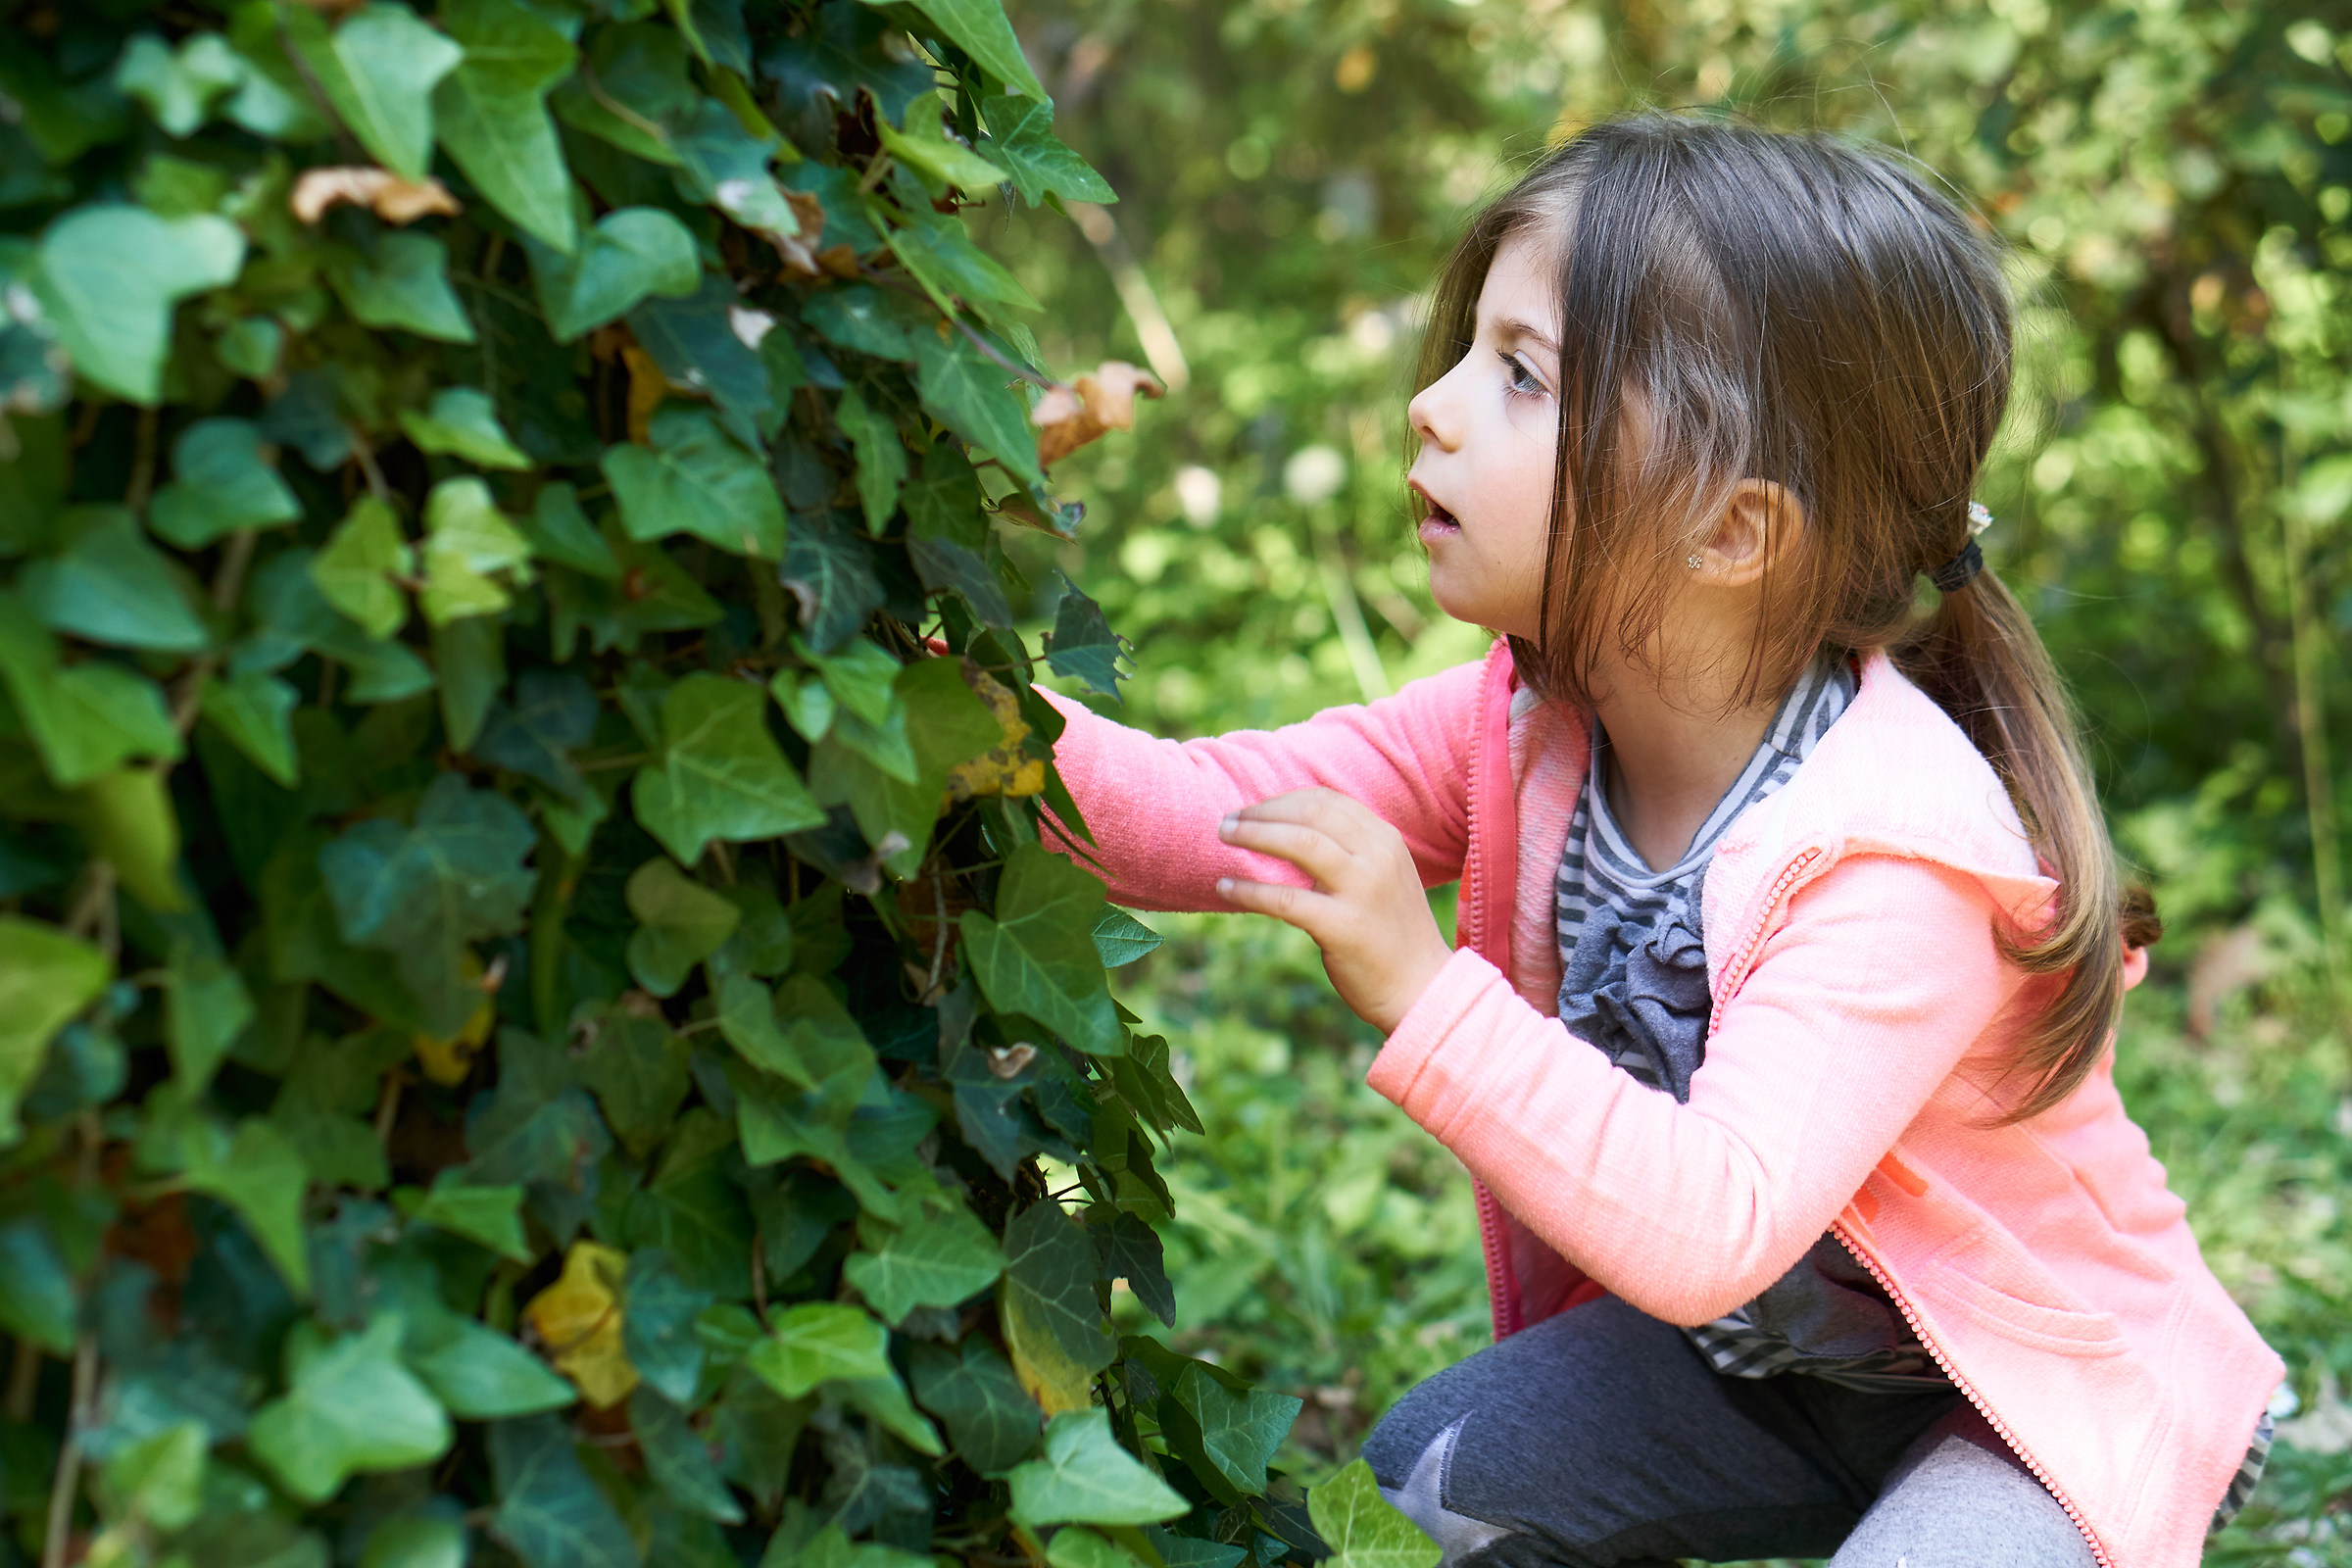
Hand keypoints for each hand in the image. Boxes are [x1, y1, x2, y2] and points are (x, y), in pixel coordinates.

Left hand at [1215, 788, 1455, 1034]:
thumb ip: (1348, 851)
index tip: (1254, 810)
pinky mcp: (1343, 927)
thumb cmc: (1392, 933)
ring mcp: (1363, 890)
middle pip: (1311, 813)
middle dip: (1263, 812)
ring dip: (1254, 835)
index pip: (1326, 801)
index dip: (1283, 800)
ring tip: (1224, 837)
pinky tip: (1225, 888)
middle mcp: (1377, 856)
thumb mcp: (1381, 877)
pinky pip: (1285, 899)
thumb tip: (1287, 831)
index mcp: (1385, 840)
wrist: (1422, 988)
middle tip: (1228, 821)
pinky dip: (1249, 890)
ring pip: (1299, 843)